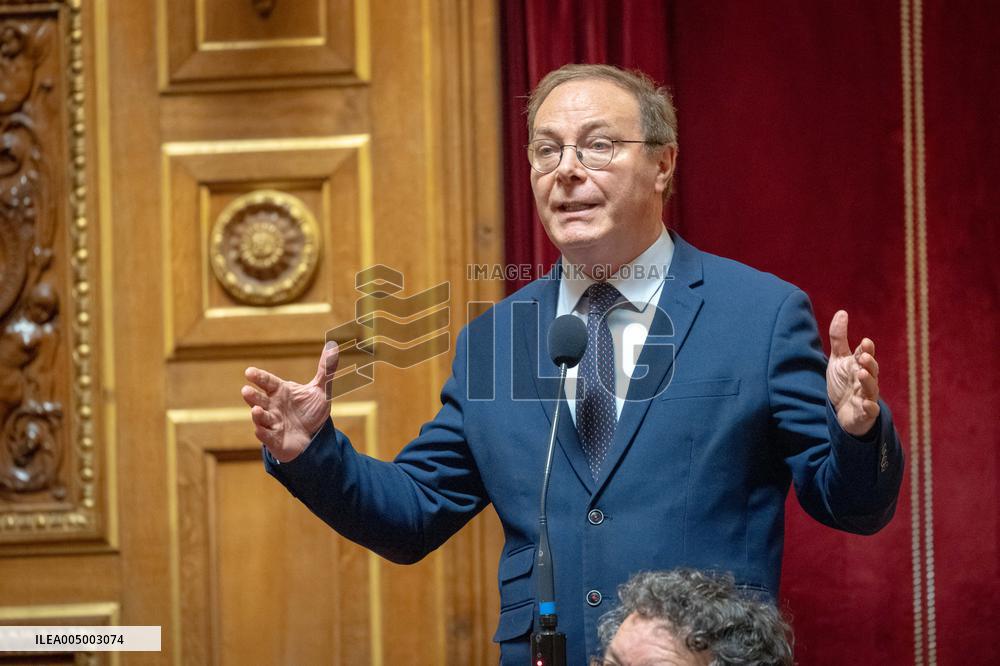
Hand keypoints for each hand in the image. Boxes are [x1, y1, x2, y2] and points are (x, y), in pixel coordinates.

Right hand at [241, 342, 339, 461]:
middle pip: (259, 399)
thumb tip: (334, 347)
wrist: (313, 438)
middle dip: (252, 395)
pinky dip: (263, 433)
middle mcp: (272, 406)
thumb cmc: (310, 411)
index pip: (267, 382)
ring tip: (257, 410)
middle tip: (246, 390)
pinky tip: (260, 430)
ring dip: (257, 415)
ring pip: (260, 418)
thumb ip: (325, 370)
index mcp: (280, 391)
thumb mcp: (321, 390)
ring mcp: (272, 423)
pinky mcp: (274, 440)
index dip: (258, 377)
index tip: (249, 372)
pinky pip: (266, 436)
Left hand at [826, 310, 879, 436]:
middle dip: (869, 363)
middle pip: (871, 370)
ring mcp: (867, 397)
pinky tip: (866, 403)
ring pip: (871, 389)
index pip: (865, 355)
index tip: (865, 342)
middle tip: (863, 357)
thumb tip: (842, 312)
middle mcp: (866, 380)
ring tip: (862, 373)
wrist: (842, 412)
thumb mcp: (838, 359)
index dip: (866, 349)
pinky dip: (869, 408)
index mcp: (860, 366)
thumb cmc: (843, 382)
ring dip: (868, 381)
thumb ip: (839, 338)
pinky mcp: (865, 414)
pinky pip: (870, 411)